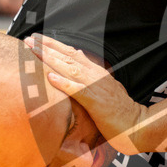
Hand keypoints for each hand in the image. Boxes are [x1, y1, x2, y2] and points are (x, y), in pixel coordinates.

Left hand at [24, 34, 145, 154]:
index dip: (54, 46)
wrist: (139, 126)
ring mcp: (97, 87)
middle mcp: (96, 75)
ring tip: (33, 51)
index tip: (37, 40)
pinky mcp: (97, 102)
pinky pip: (78, 90)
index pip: (72, 54)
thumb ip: (92, 79)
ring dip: (50, 58)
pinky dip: (64, 83)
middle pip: (68, 57)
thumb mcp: (106, 91)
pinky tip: (51, 78)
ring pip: (70, 68)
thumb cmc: (121, 114)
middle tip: (28, 39)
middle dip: (47, 47)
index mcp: (97, 73)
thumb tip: (79, 66)